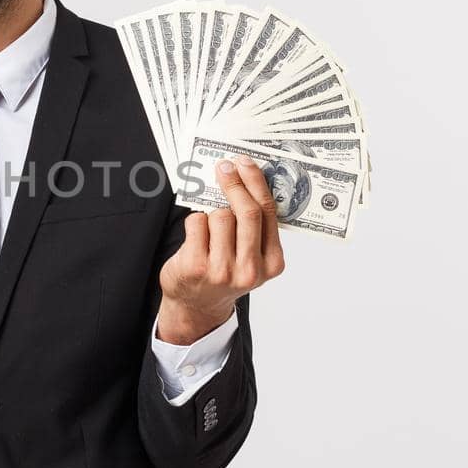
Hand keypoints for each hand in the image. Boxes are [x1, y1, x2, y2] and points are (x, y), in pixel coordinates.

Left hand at [157, 155, 285, 342]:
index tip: (245, 163)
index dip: (256, 183)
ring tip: (209, 228)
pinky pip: (196, 223)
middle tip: (224, 167)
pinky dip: (195, 222)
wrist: (197, 305)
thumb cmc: (225, 272)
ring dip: (212, 213)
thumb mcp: (250, 255)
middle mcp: (250, 270)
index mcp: (272, 264)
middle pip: (247, 212)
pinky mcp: (196, 267)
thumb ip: (255, 227)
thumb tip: (247, 178)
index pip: (268, 214)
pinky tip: (196, 237)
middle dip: (235, 183)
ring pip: (219, 216)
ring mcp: (222, 271)